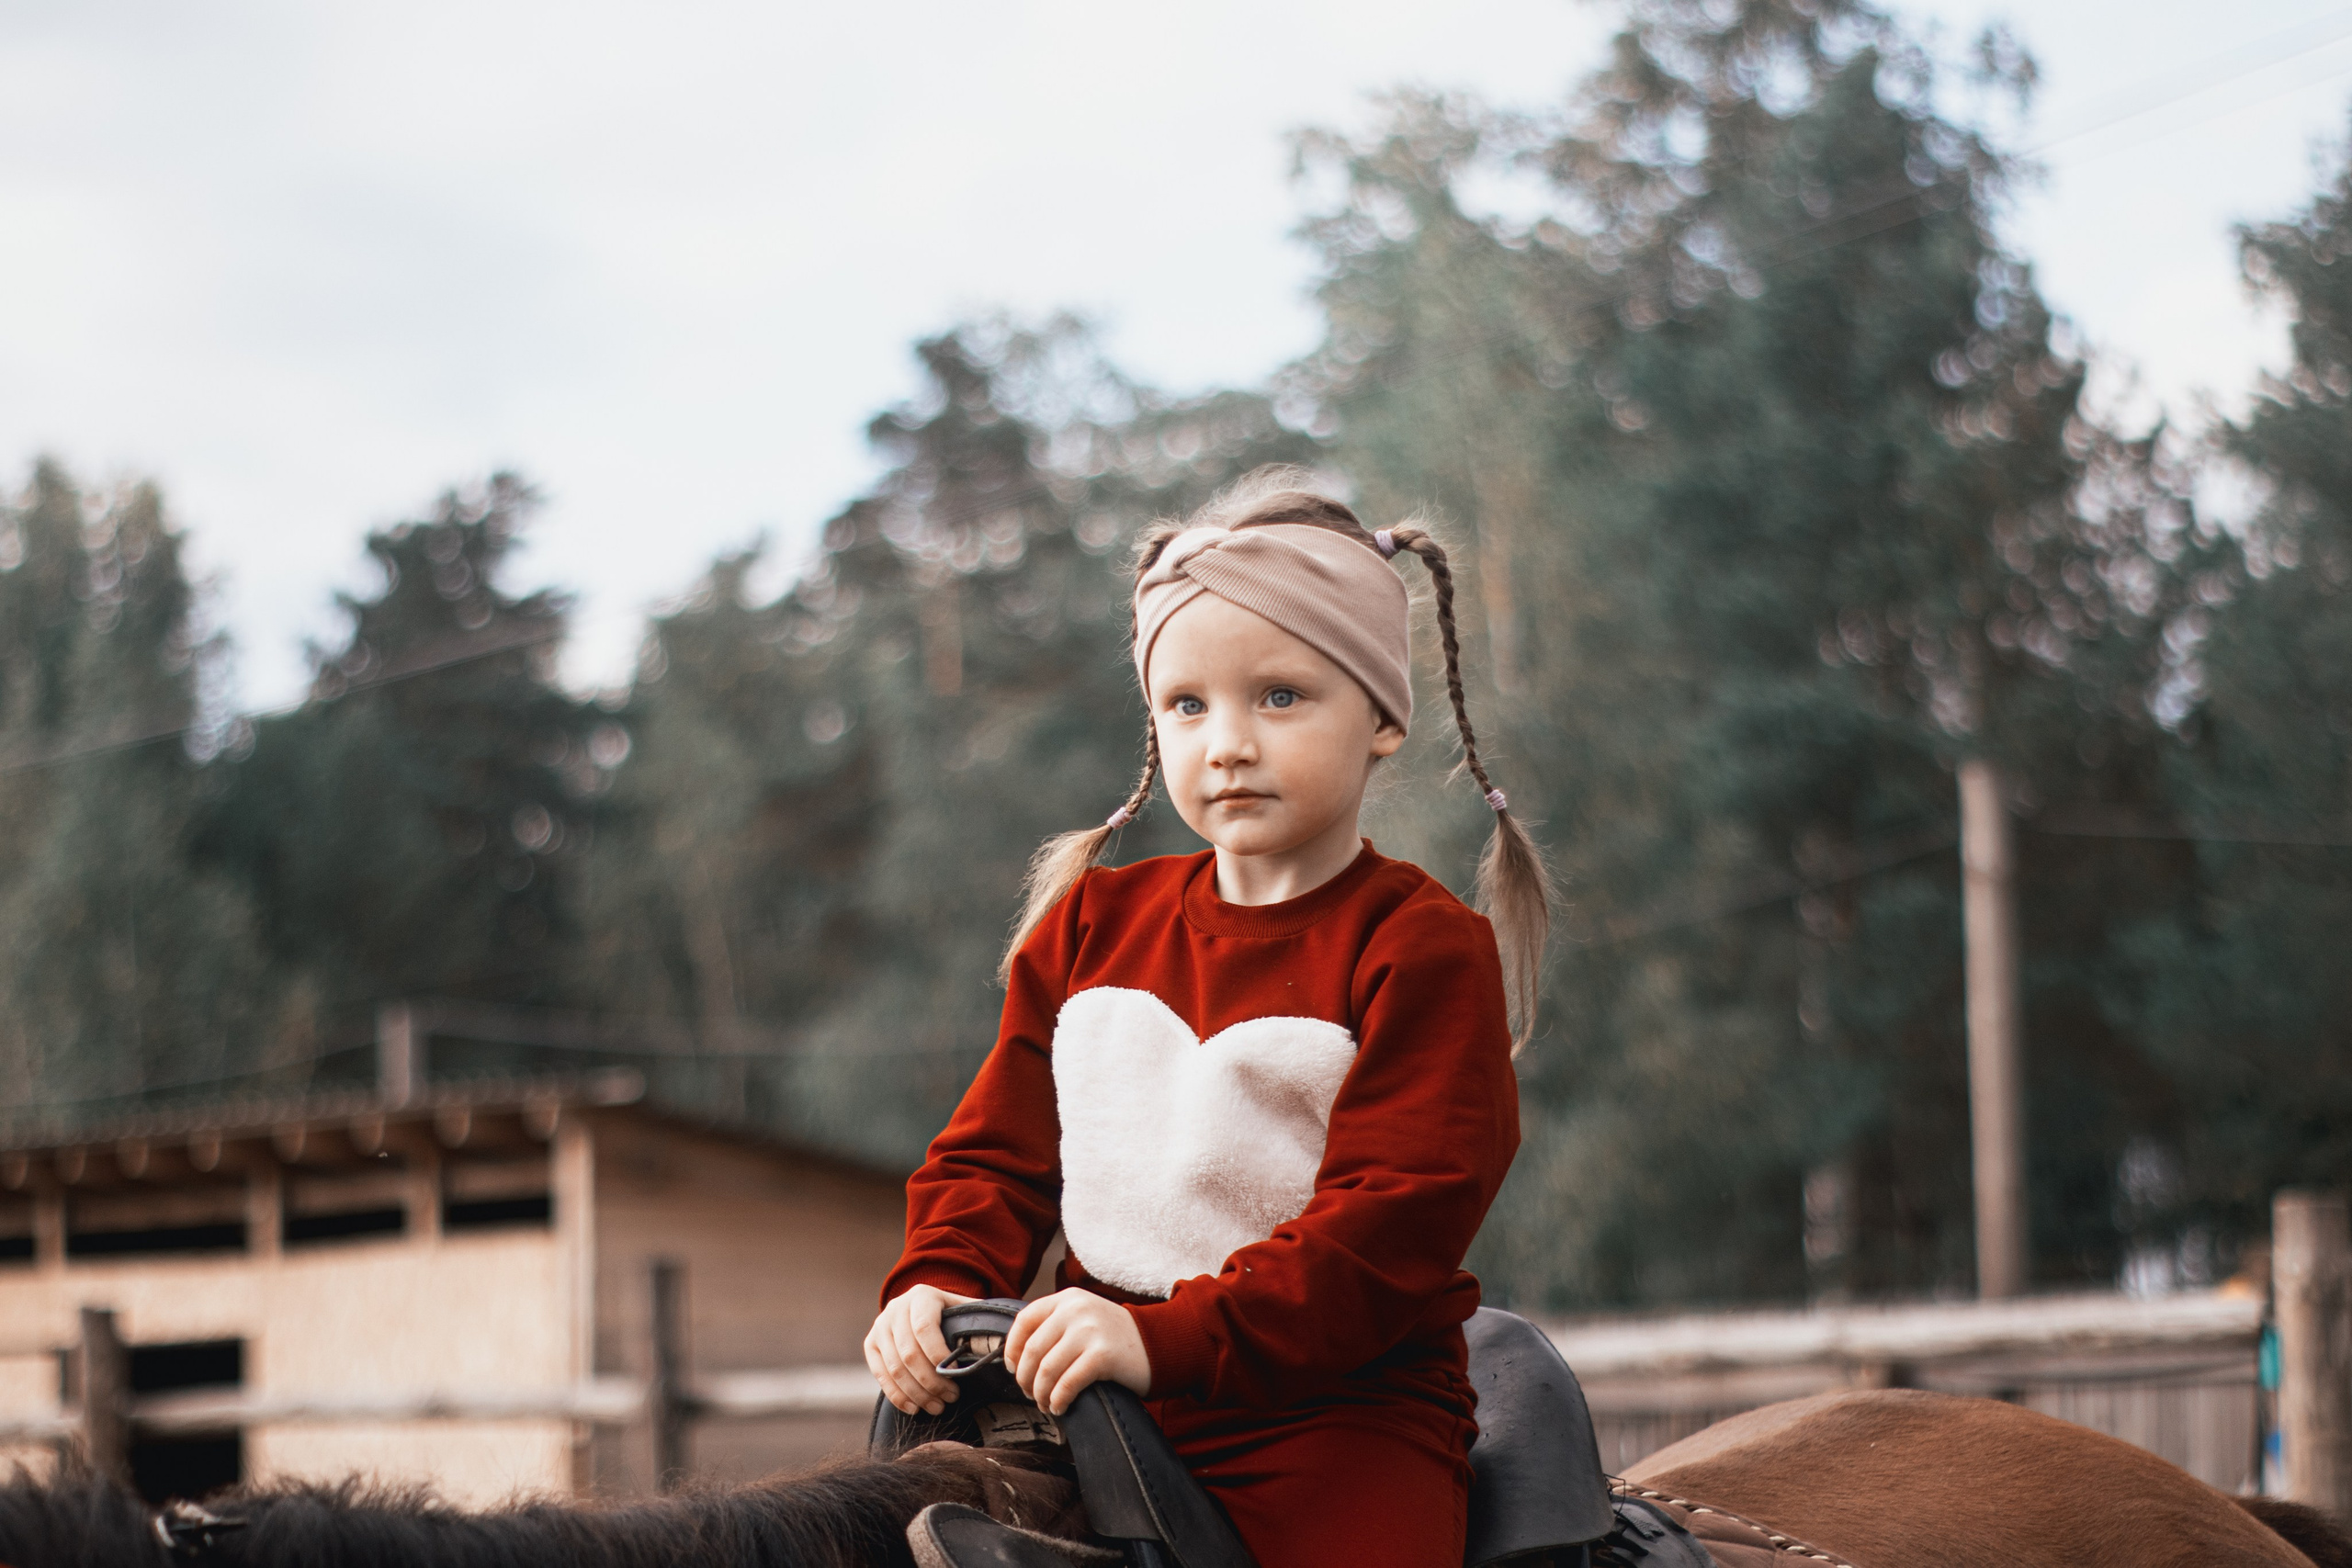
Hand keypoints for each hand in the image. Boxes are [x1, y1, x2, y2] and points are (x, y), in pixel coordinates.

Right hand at [866, 1284, 975, 1415]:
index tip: (955, 1376)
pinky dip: (897, 1395)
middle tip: (951, 1398)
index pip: (924, 1327)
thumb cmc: (952, 1316)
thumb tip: (1006, 1341)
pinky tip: (914, 1407)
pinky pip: (880, 1375)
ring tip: (937, 1406)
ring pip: (895, 1368)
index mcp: (922, 1296)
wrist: (922, 1309)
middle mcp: (896, 1308)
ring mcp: (880, 1326)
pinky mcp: (870, 1344)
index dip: (938, 1355)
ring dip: (917, 1393)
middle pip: (909, 1353)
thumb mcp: (966, 1311)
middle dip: (931, 1382)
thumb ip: (982, 1322)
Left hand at [1005, 1288, 1150, 1416]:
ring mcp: (1090, 1331)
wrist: (1159, 1345)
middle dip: (1025, 1378)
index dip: (1012, 1348)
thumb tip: (1018, 1355)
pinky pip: (1067, 1383)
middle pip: (1033, 1350)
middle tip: (1030, 1393)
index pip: (1025, 1320)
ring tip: (1045, 1404)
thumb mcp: (1083, 1317)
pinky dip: (1058, 1400)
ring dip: (1041, 1393)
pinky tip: (1060, 1407)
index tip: (1013, 1368)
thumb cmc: (1115, 1338)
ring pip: (1047, 1369)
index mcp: (1067, 1299)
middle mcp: (1076, 1310)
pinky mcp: (1103, 1355)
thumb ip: (1055, 1325)